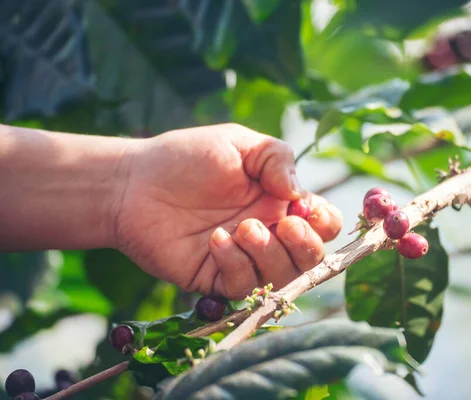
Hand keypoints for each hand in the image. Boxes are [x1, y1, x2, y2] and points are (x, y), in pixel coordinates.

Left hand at [116, 124, 342, 298]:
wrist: (134, 182)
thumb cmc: (187, 157)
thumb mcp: (238, 143)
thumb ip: (277, 158)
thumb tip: (299, 193)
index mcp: (279, 202)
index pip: (322, 223)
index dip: (324, 222)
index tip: (305, 207)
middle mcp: (268, 233)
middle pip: (310, 257)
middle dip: (305, 244)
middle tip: (282, 223)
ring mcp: (243, 258)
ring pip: (282, 277)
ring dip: (270, 254)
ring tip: (243, 227)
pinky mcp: (216, 278)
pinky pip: (243, 286)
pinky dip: (236, 264)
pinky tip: (216, 240)